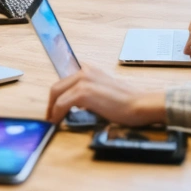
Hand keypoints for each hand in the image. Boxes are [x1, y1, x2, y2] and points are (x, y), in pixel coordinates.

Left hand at [46, 66, 164, 125]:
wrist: (139, 104)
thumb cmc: (126, 102)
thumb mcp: (104, 90)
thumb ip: (89, 91)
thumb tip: (74, 103)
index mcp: (89, 68)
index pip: (65, 78)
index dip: (57, 93)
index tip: (52, 105)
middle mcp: (84, 70)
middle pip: (57, 86)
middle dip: (50, 102)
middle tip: (50, 115)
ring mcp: (83, 80)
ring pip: (56, 94)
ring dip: (52, 109)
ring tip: (53, 121)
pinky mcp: (83, 92)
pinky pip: (61, 104)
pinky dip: (57, 114)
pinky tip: (58, 122)